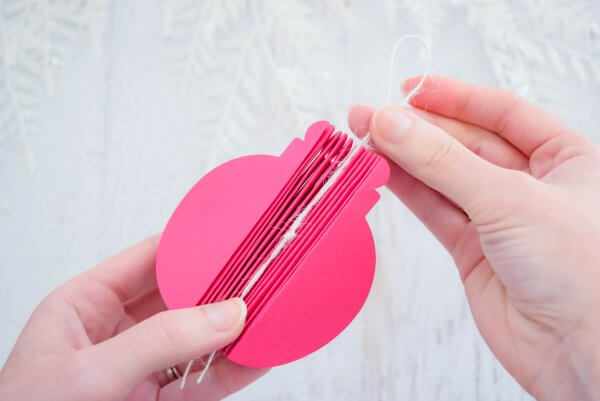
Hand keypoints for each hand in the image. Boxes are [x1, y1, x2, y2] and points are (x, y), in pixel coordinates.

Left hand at [0, 235, 266, 400]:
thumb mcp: (88, 375)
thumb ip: (159, 341)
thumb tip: (224, 314)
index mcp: (85, 305)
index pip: (148, 260)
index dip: (191, 246)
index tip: (232, 240)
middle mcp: (117, 332)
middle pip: (181, 297)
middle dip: (220, 289)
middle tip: (259, 280)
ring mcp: (140, 368)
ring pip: (197, 339)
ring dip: (232, 331)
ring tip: (268, 316)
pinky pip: (203, 381)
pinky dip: (233, 370)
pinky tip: (256, 357)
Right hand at [348, 76, 599, 400]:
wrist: (579, 353)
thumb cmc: (584, 272)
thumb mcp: (510, 199)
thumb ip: (444, 162)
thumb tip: (395, 125)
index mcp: (565, 158)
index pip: (501, 113)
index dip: (454, 98)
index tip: (410, 90)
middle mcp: (531, 185)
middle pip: (464, 144)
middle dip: (418, 130)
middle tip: (373, 118)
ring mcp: (499, 218)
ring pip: (443, 178)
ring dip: (404, 159)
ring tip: (365, 139)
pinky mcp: (472, 250)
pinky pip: (434, 210)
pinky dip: (407, 191)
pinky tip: (382, 172)